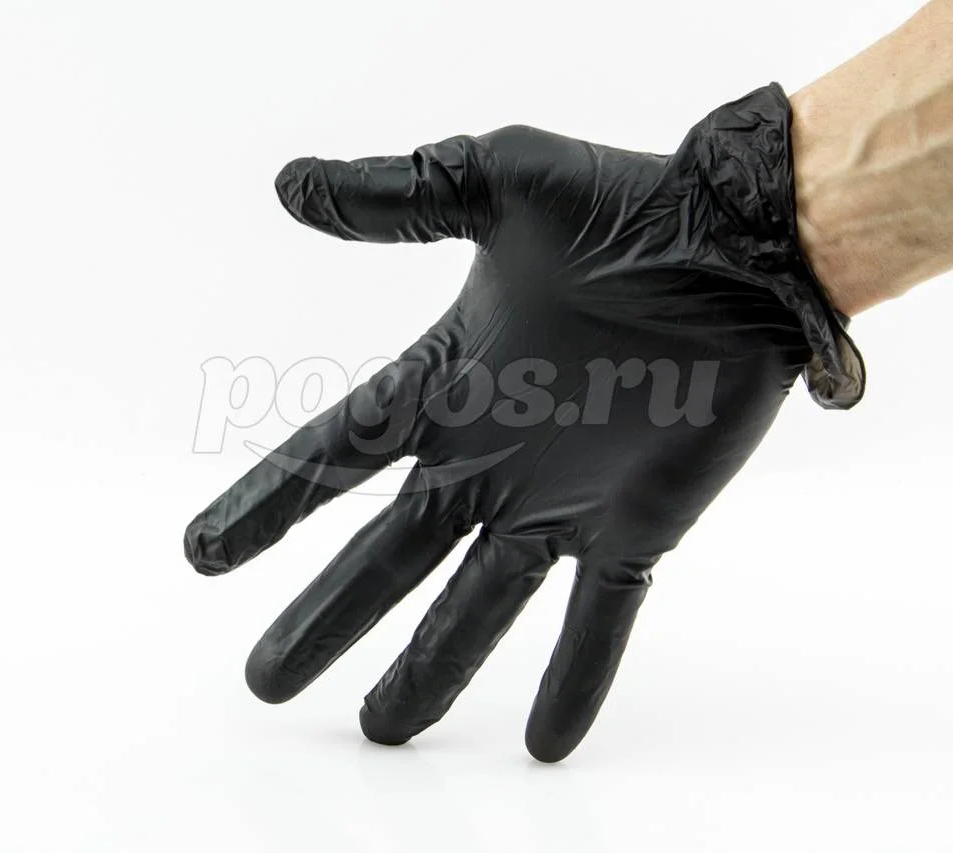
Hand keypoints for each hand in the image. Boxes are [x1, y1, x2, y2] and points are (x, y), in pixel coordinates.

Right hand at [184, 82, 863, 761]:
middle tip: (267, 682)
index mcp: (449, 380)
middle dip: (327, 617)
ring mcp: (562, 499)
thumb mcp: (502, 179)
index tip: (202, 554)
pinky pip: (600, 616)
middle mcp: (491, 455)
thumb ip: (400, 193)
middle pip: (388, 555)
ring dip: (429, 669)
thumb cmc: (632, 206)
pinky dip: (576, 678)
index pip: (336, 454)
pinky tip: (547, 743)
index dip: (269, 503)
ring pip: (478, 604)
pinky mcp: (637, 525)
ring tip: (382, 730)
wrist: (751, 246)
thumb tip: (287, 185)